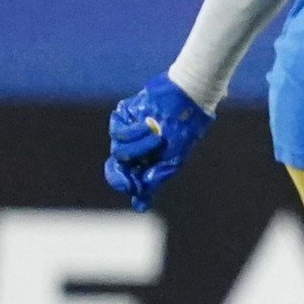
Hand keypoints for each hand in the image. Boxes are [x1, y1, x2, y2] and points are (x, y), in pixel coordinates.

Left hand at [104, 74, 212, 210]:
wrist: (187, 98)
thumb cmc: (184, 130)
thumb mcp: (173, 161)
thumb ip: (155, 181)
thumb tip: (139, 205)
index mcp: (147, 161)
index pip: (128, 179)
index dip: (125, 184)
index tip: (131, 186)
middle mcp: (135, 148)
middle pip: (116, 167)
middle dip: (122, 173)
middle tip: (128, 178)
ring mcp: (128, 132)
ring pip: (117, 150)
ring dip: (137, 147)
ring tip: (156, 138)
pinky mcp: (123, 115)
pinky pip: (116, 131)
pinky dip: (132, 132)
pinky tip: (147, 126)